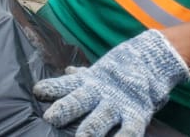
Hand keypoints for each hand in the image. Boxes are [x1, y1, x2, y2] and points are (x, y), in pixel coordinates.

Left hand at [34, 30, 189, 136]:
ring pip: (102, 117)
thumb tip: (68, 71)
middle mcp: (100, 92)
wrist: (151, 61)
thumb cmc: (118, 72)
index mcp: (89, 81)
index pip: (67, 84)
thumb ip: (80, 77)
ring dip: (91, 127)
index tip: (38, 91)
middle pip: (80, 100)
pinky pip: (130, 129)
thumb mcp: (97, 73)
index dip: (52, 88)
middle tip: (51, 117)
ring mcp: (119, 103)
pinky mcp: (137, 113)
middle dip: (65, 109)